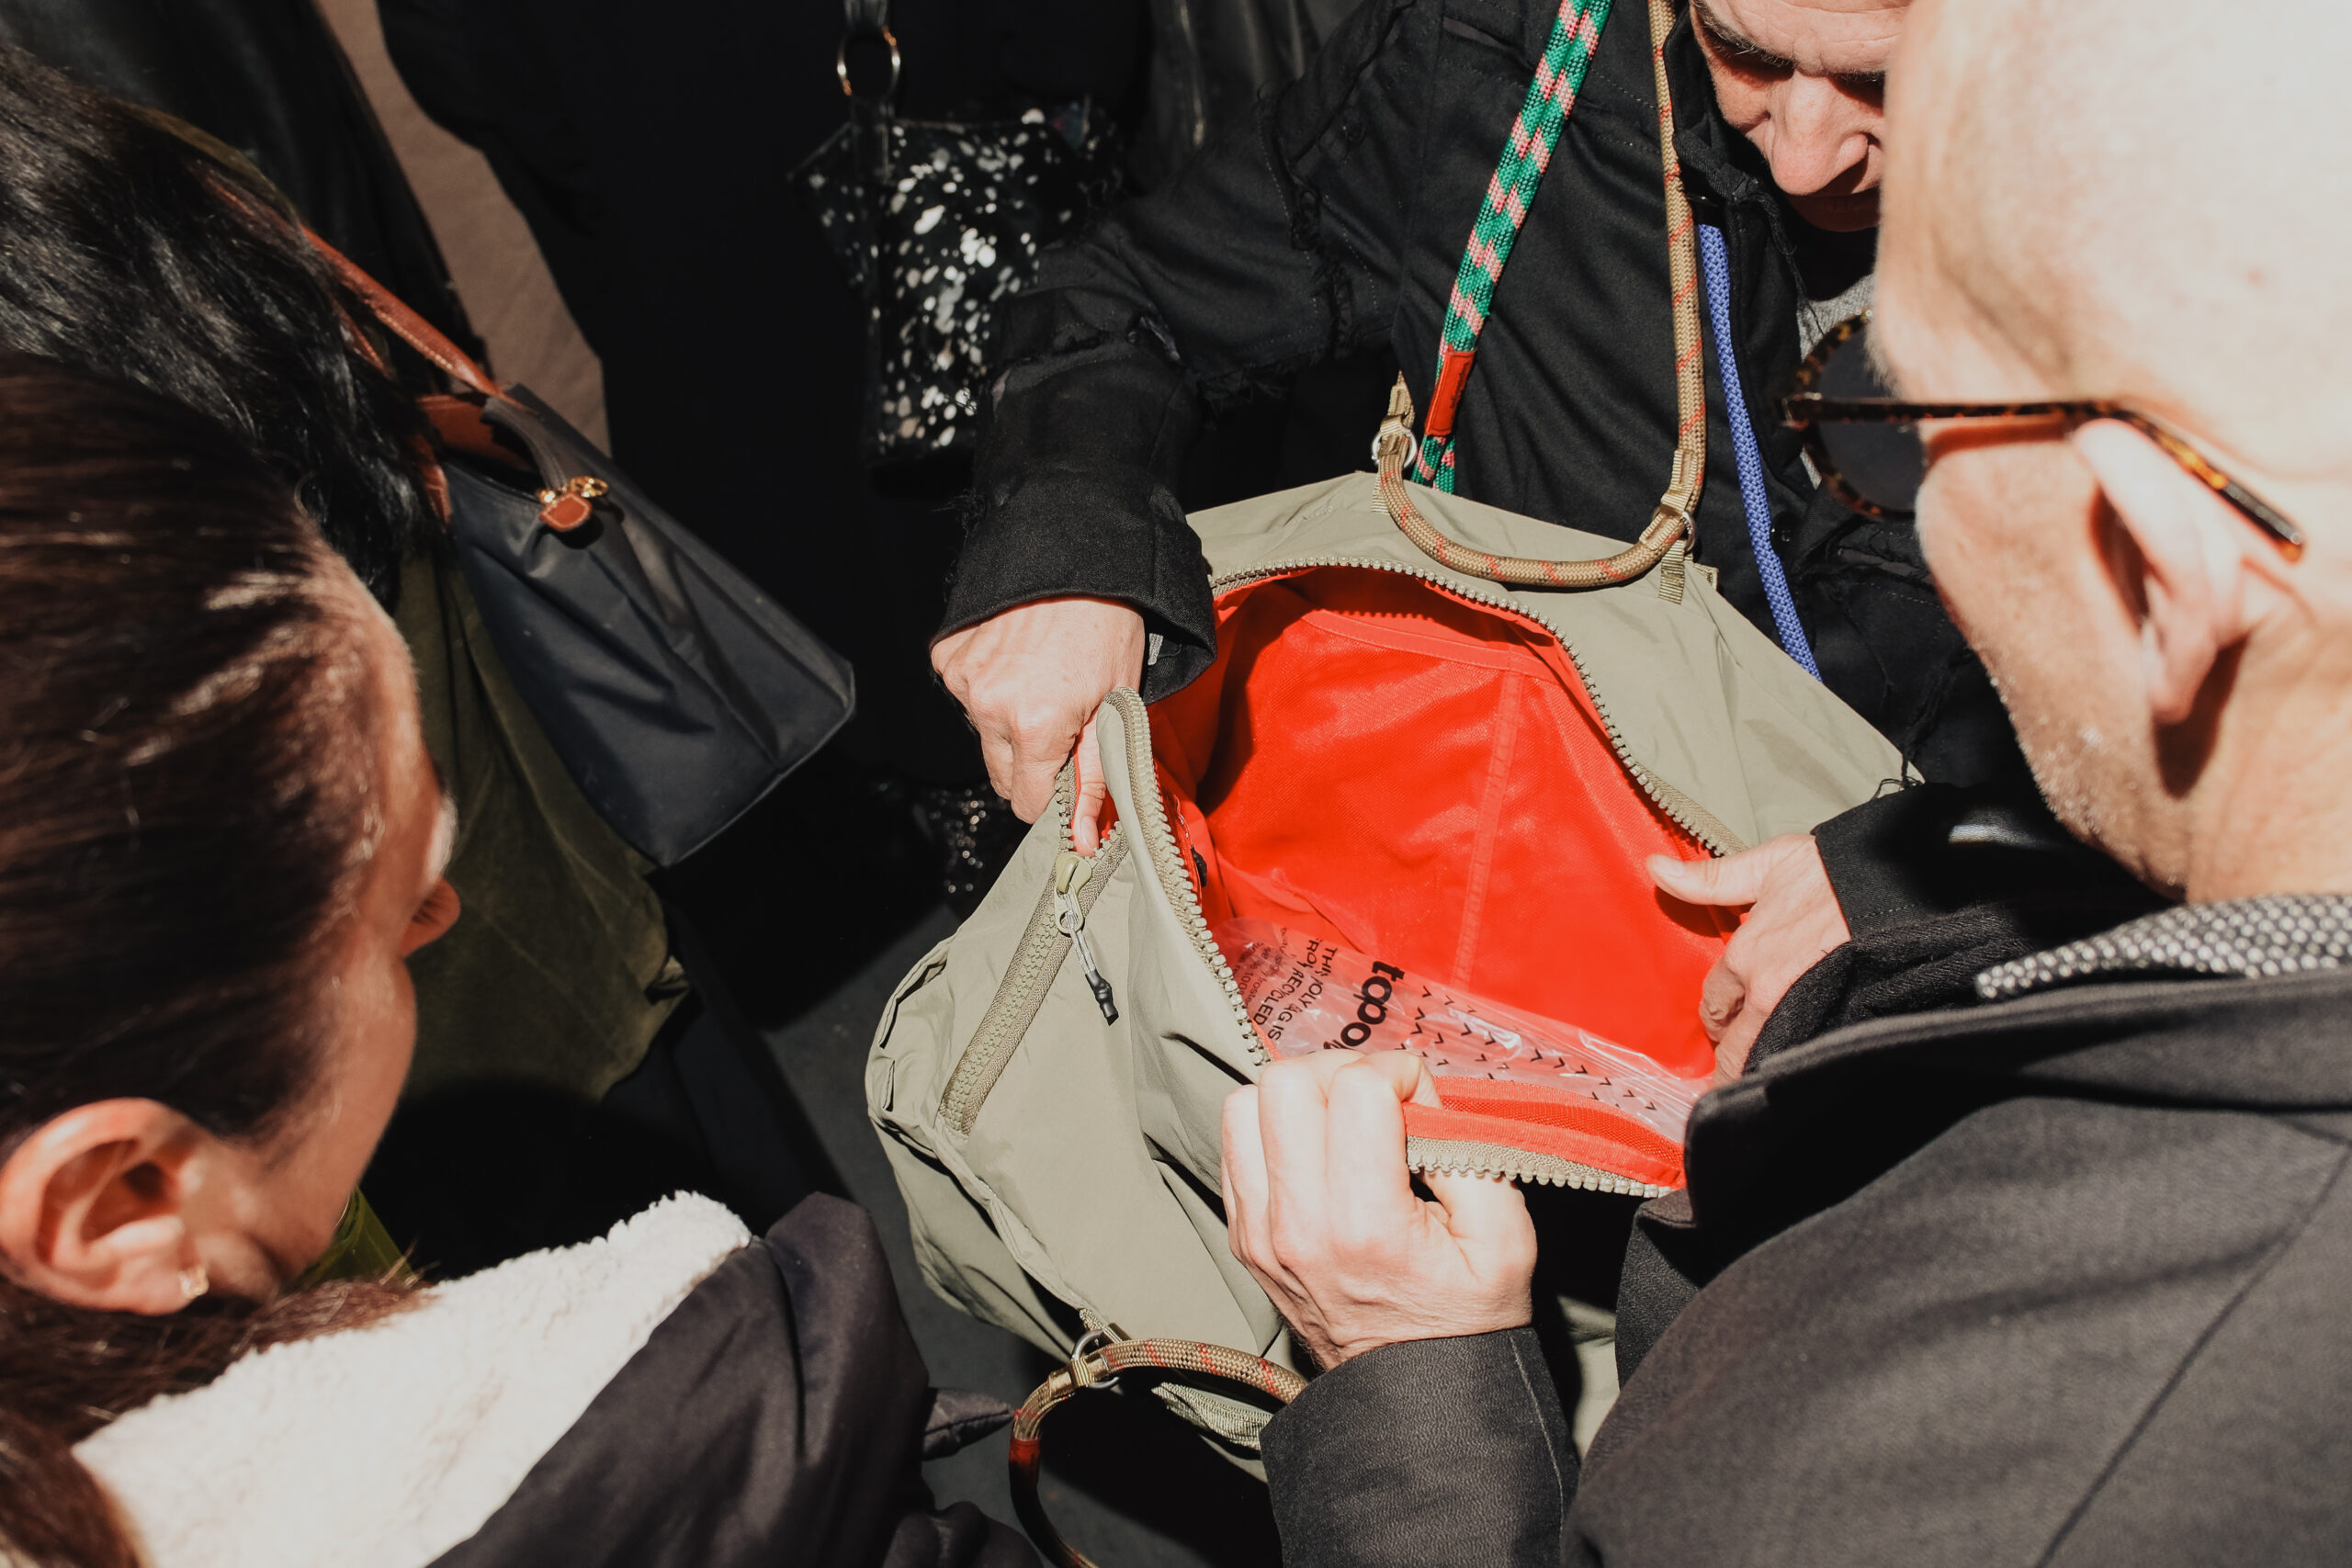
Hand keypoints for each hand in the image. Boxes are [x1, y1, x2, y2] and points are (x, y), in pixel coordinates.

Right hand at [932, 597, 1145, 851]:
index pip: (1025, 802)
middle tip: (1062, 720)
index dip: (1052, 794)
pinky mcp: (948, 656)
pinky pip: (967, 694)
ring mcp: (964, 680)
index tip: (1070, 772)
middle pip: (1000, 774)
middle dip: (1031, 761)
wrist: (1080, 557)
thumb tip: (1085, 841)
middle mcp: (989, 706)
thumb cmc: (1109, 629)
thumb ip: (1095, 779)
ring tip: (1043, 678)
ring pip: (984, 734)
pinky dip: (989, 686)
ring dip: (1009, 721)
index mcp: (1033, 726)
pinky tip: (1017, 659)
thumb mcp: (1117, 708)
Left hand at [1221, 1052, 1535, 1367]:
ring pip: (1245, 1105)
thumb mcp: (1506, 1237)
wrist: (1413, 1393)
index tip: (1422, 1103)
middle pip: (1285, 1084)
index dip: (1400, 1075)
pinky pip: (1233, 1144)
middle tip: (1378, 1100)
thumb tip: (1420, 1098)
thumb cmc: (1465, 1315)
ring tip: (1342, 1120)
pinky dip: (1272, 1130)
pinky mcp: (1243, 1236)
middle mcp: (1296, 1226)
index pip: (1356, 1089)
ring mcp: (1259, 1233)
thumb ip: (1472, 1152)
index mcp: (1365, 1224)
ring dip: (1298, 1097)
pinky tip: (1317, 1152)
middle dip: (1340, 1071)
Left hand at [1648, 834, 1848, 1084]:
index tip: (1720, 1025)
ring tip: (1752, 1084)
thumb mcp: (1765, 865)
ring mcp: (1800, 1010)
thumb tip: (1653, 867)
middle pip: (1734, 1041)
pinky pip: (1800, 1054)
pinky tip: (1790, 1076)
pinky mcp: (1835, 1020)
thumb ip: (1709, 879)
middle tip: (1731, 1066)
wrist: (1893, 883)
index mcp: (1745, 956)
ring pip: (1763, 1056)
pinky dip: (1790, 1067)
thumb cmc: (1832, 872)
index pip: (1715, 1003)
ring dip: (1755, 1068)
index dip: (1716, 1015)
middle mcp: (1766, 990)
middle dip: (1730, 1054)